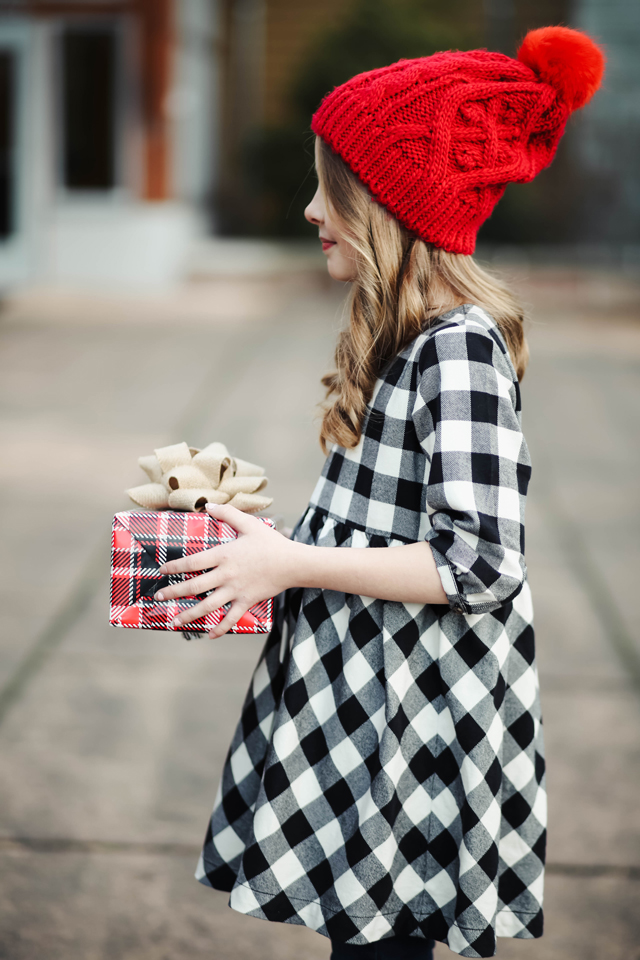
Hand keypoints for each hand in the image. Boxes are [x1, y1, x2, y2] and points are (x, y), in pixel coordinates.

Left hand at [154, 503, 296, 636]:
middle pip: (194, 586)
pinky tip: (210, 635)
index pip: (192, 562)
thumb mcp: (249, 524)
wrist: (292, 563)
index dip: (174, 567)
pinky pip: (231, 617)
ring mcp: (235, 590)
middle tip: (158, 597)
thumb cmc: (271, 543)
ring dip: (189, 614)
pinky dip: (220, 628)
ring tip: (174, 621)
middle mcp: (226, 575)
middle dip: (173, 593)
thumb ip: (228, 514)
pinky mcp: (247, 601)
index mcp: (224, 555)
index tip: (162, 571)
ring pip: (207, 606)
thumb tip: (208, 506)